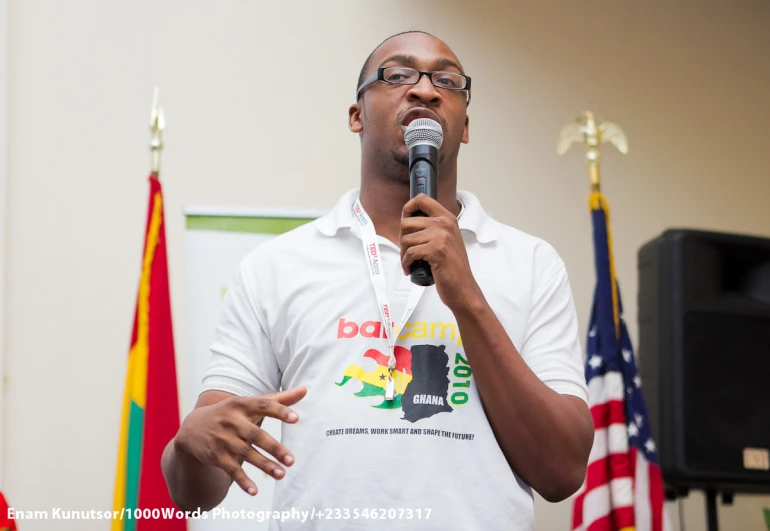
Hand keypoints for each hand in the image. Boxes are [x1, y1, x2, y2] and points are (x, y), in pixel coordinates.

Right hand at [173, 386, 306, 495]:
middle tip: (292, 460)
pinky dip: (243, 481)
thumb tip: (305, 390)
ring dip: (264, 465)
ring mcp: (223, 439)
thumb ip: (278, 400)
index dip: (279, 411)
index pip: (263, 406)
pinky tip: (255, 491)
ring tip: (282, 474)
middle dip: (274, 448)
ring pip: (246, 454)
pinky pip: (232, 470)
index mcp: (242, 405)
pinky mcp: (217, 456)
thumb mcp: (250, 404)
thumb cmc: (232, 413)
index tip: (296, 418)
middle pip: (256, 435)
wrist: (193, 427)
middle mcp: (232, 421)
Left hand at [400, 195, 482, 310]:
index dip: (408, 208)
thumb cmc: (453, 267)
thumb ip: (433, 228)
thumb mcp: (447, 240)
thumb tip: (408, 222)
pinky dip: (406, 263)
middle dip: (402, 238)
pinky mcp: (436, 250)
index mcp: (448, 218)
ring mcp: (441, 236)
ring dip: (404, 254)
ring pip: (406, 239)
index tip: (404, 220)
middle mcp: (445, 224)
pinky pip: (410, 253)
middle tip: (407, 251)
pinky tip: (410, 269)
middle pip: (407, 222)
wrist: (463, 288)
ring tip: (410, 262)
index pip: (422, 199)